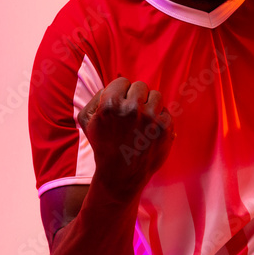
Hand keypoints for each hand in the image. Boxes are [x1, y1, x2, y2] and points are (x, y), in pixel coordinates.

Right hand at [77, 77, 174, 197]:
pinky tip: (150, 131)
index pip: (123, 82)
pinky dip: (160, 119)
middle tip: (132, 114)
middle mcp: (131, 109)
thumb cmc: (103, 144)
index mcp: (110, 104)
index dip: (121, 93)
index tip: (120, 106)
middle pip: (141, 86)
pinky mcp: (164, 128)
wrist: (120, 174)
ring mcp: (150, 118)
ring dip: (150, 105)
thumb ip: (98, 95)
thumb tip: (120, 80)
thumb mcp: (87, 120)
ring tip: (143, 120)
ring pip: (156, 95)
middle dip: (136, 98)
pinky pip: (166, 111)